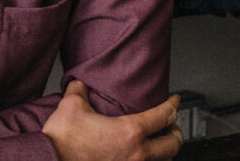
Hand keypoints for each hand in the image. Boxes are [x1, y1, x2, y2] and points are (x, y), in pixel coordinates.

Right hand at [42, 80, 181, 160]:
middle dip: (177, 132)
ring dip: (165, 151)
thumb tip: (80, 85)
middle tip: (174, 124)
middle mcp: (137, 153)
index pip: (162, 116)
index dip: (172, 106)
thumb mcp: (71, 105)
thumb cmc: (62, 140)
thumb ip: (79, 90)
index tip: (174, 101)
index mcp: (130, 131)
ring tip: (160, 144)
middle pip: (172, 144)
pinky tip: (140, 157)